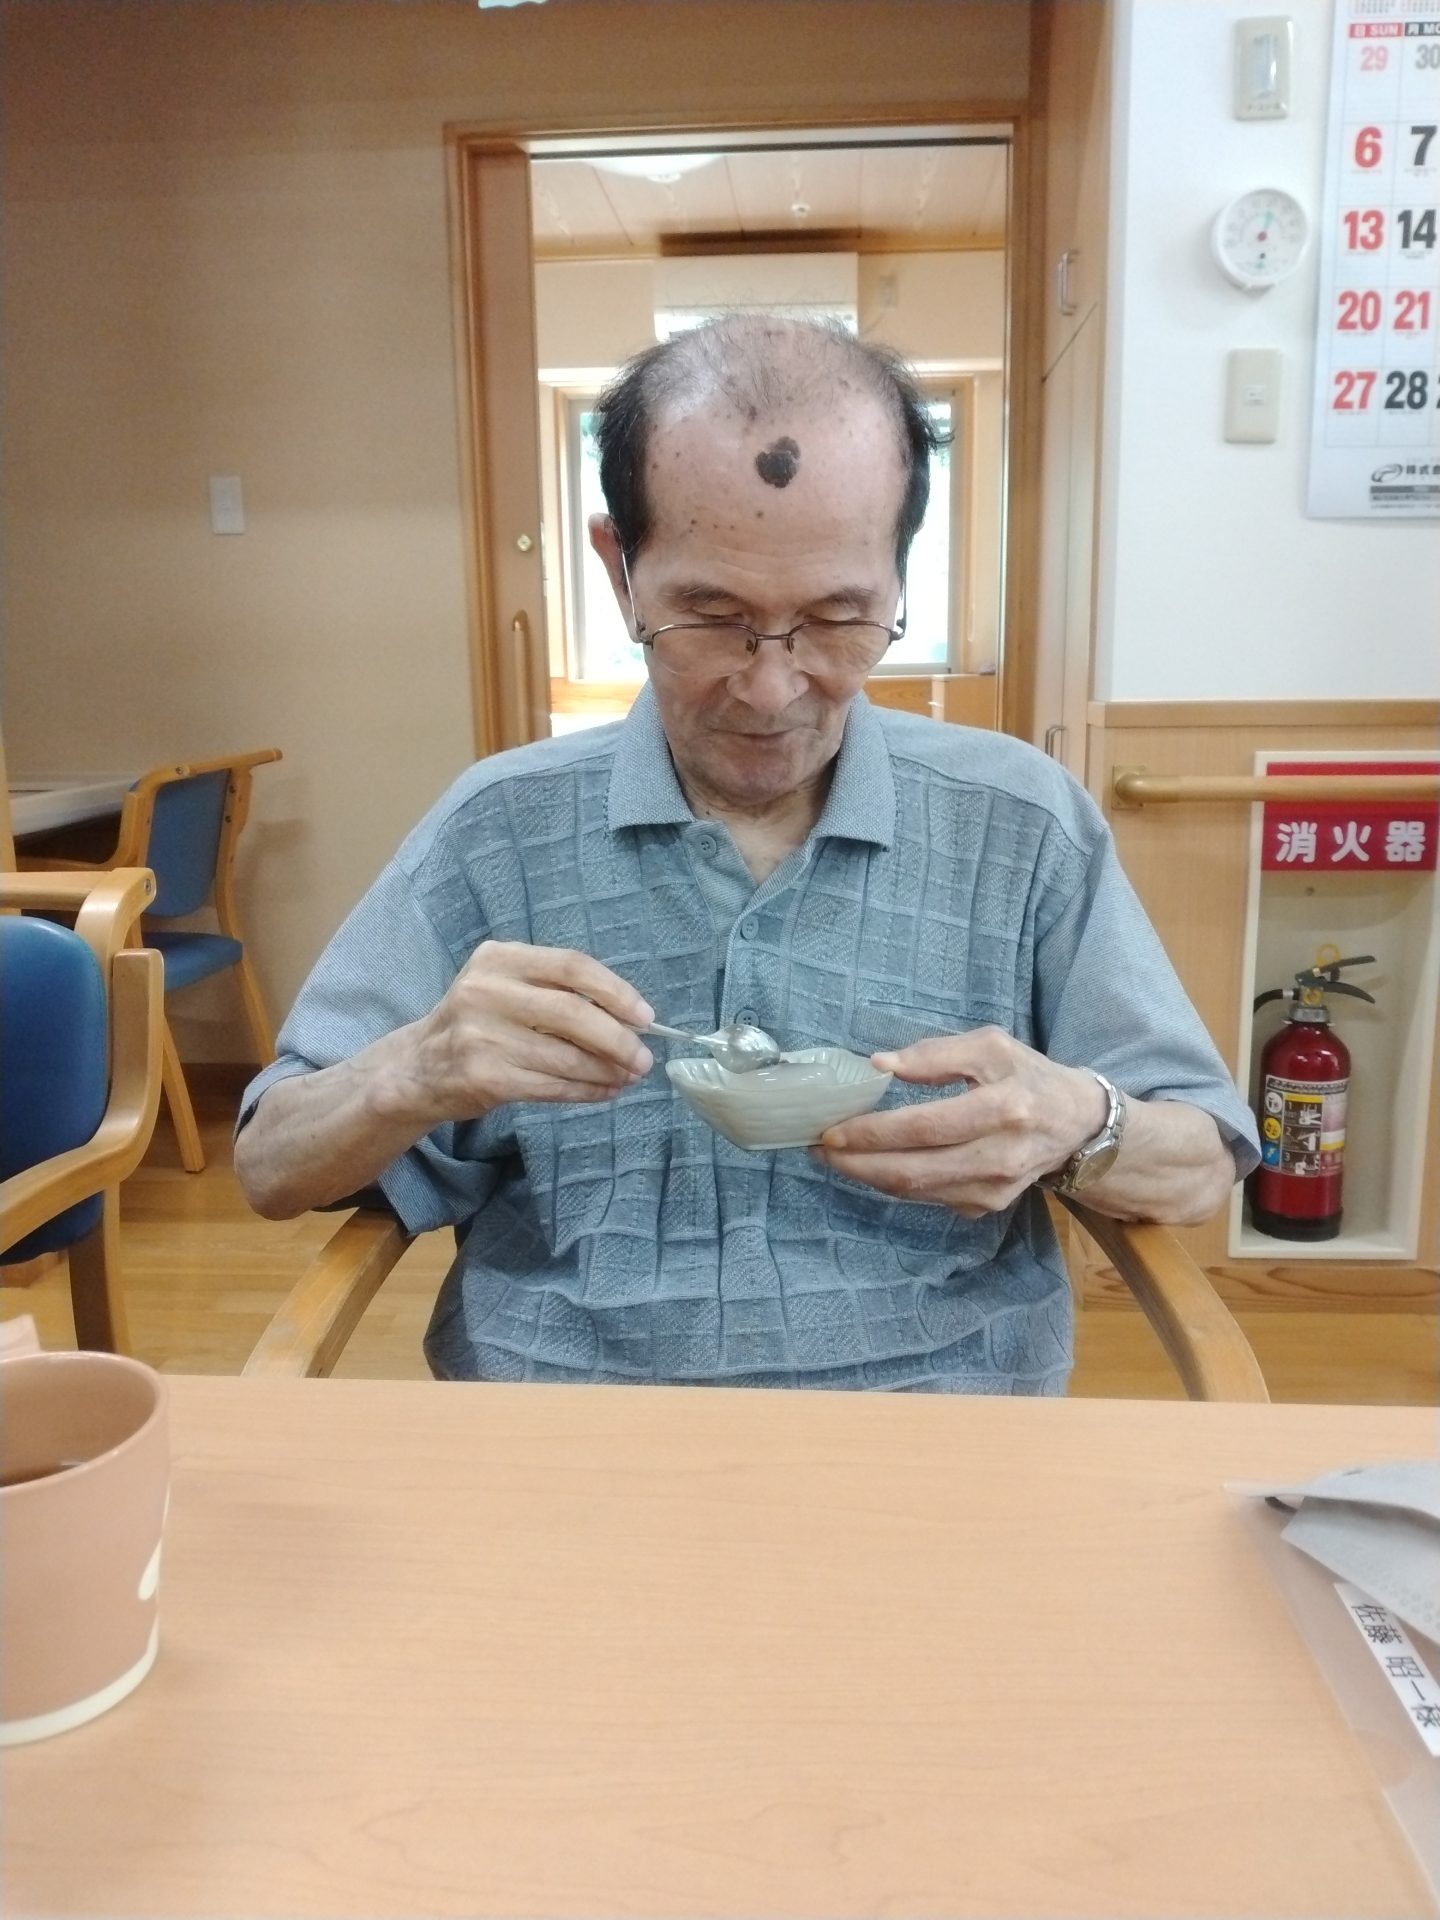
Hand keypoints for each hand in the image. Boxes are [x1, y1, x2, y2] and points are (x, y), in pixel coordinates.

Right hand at [393, 942, 654, 1124]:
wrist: (419, 1066)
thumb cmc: (478, 1023)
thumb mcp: (506, 987)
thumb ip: (558, 992)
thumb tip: (631, 1018)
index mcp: (499, 959)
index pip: (571, 966)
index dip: (615, 991)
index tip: (646, 1016)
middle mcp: (486, 992)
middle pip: (572, 1013)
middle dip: (618, 1039)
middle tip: (644, 1059)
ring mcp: (482, 1036)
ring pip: (565, 1056)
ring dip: (606, 1071)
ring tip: (628, 1077)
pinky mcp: (484, 1077)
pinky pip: (551, 1086)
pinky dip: (586, 1091)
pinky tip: (604, 1091)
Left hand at [814, 1028, 1108, 1216]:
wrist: (1079, 1126)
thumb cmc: (1029, 1078)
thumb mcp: (991, 1048)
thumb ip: (936, 1053)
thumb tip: (879, 1064)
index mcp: (1003, 1109)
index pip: (924, 1127)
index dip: (873, 1133)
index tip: (832, 1129)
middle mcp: (999, 1157)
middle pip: (913, 1171)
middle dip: (857, 1163)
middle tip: (820, 1148)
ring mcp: (994, 1190)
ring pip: (917, 1192)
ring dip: (869, 1176)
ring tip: (836, 1156)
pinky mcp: (988, 1206)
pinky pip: (929, 1198)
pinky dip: (895, 1184)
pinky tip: (873, 1165)